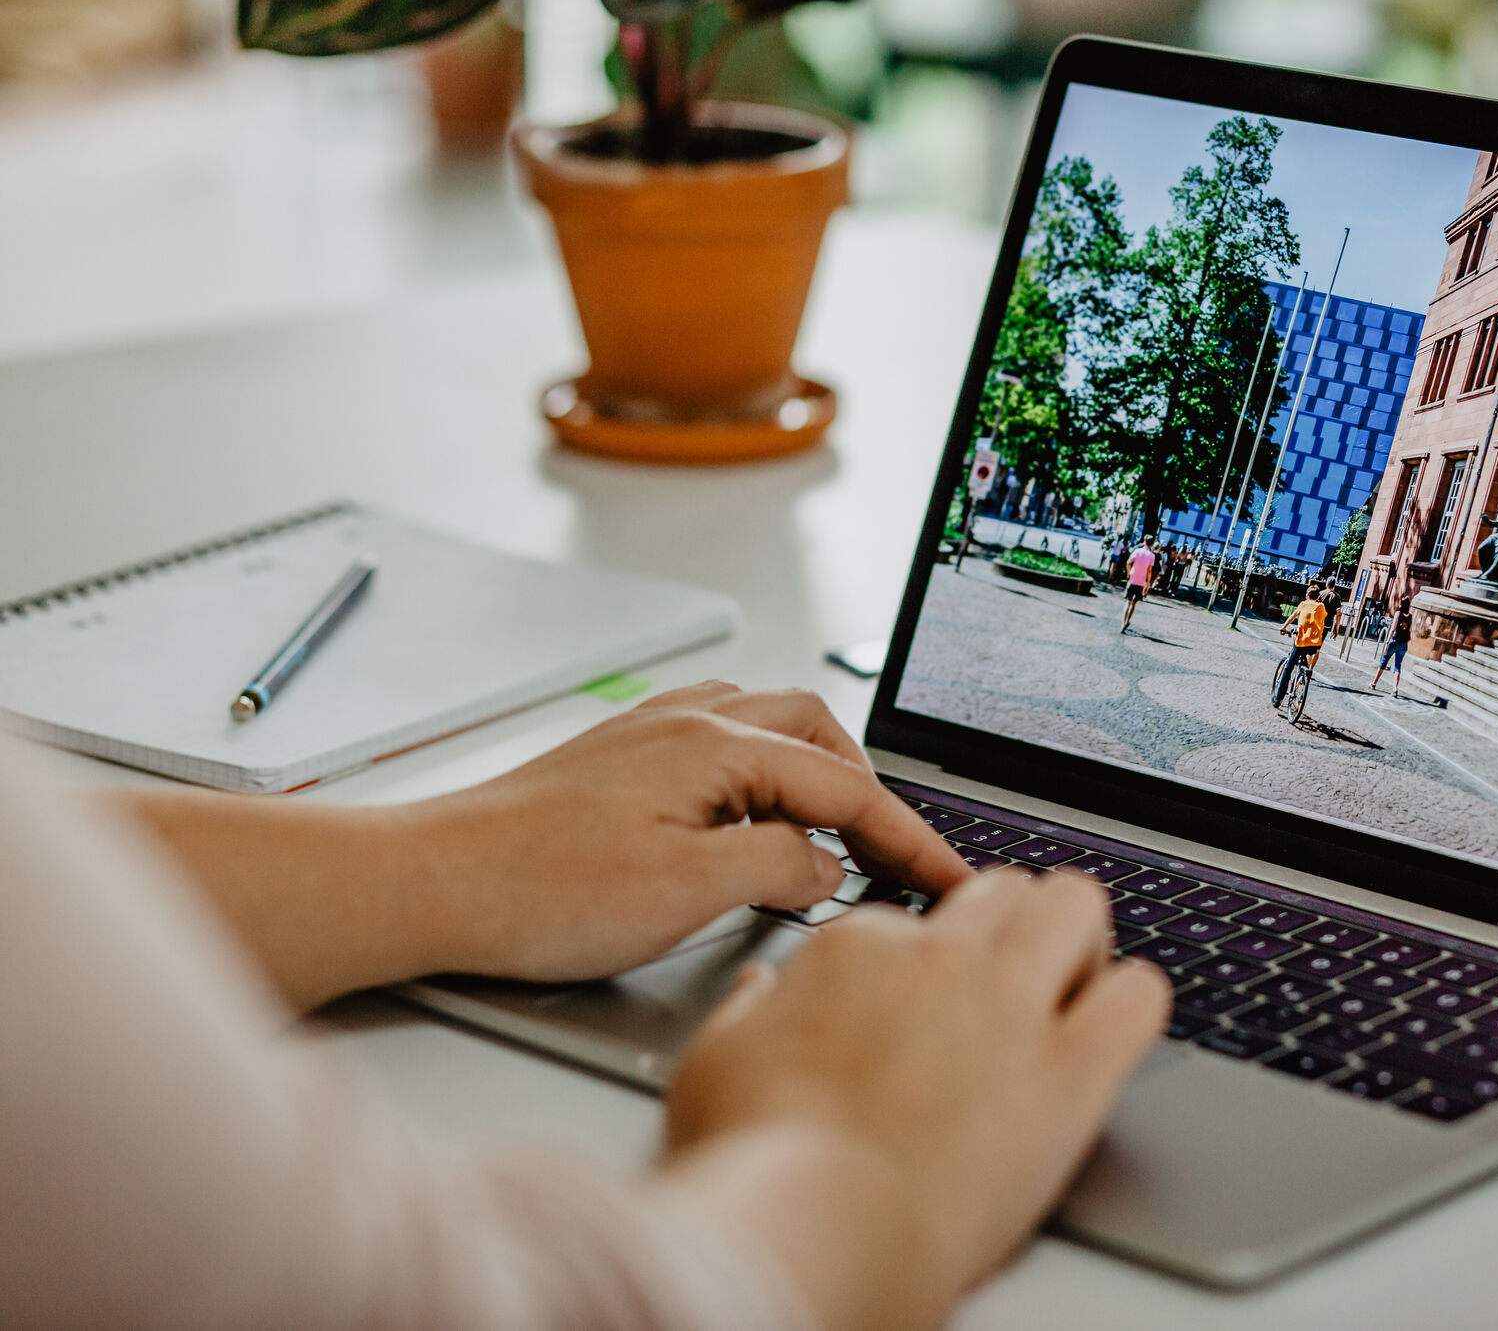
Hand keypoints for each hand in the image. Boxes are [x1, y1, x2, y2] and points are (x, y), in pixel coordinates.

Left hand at [406, 681, 971, 984]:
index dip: (908, 838)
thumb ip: (776, 868)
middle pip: (814, 732)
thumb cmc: (535, 888)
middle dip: (866, 791)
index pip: (845, 786)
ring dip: (814, 774)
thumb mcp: (684, 892)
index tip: (949, 878)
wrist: (430, 880)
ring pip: (766, 729)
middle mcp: (686, 721)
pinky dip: (761, 775)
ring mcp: (649, 733)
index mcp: (714, 745)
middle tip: (892, 856)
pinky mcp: (620, 759)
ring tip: (831, 838)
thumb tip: (824, 863)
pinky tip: (749, 819)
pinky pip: (719, 742)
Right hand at [665, 868, 1169, 1330]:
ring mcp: (1011, 1006)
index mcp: (856, 951)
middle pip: (1003, 889)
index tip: (921, 1009)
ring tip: (1068, 990)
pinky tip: (1110, 1032)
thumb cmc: (756, 1165)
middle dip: (1010, 924)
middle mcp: (940, 959)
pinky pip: (1140, 994)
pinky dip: (1132, 1003)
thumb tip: (760, 990)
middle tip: (1007, 982)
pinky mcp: (1071, 1071)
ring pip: (1077, 903)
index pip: (912, 920)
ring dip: (1077, 938)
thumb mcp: (713, 1063)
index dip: (922, 965)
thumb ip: (745, 1013)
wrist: (815, 1233)